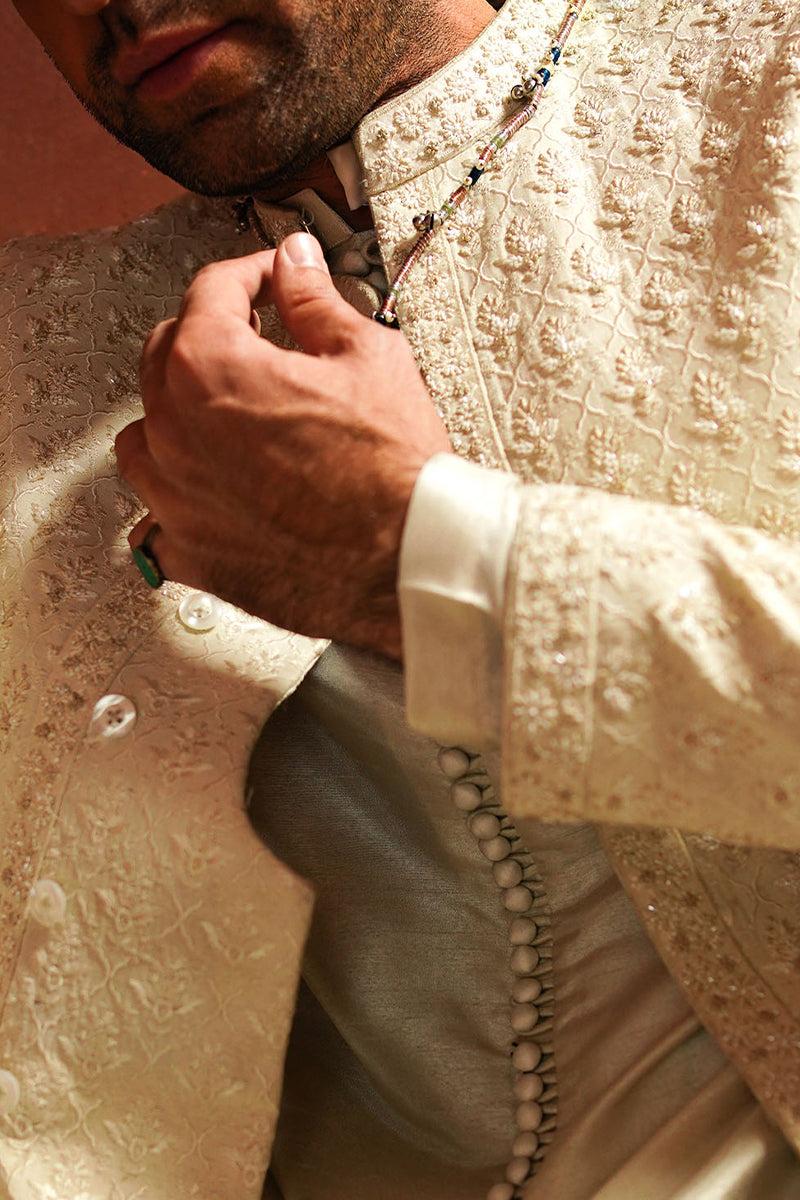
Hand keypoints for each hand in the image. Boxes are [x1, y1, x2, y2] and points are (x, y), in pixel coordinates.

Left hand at [115, 232, 451, 659]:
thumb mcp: (365, 355)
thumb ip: (314, 301)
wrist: (409, 556)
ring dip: (177, 413)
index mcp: (209, 368)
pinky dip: (173, 501)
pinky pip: (153, 521)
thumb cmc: (392, 469)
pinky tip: (202, 493)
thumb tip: (295, 265)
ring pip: (145, 434)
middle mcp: (175, 430)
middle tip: (256, 335)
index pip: (210, 293)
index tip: (270, 280)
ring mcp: (174, 497)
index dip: (249, 275)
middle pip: (166, 356)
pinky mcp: (191, 552)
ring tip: (222, 414)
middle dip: (210, 334)